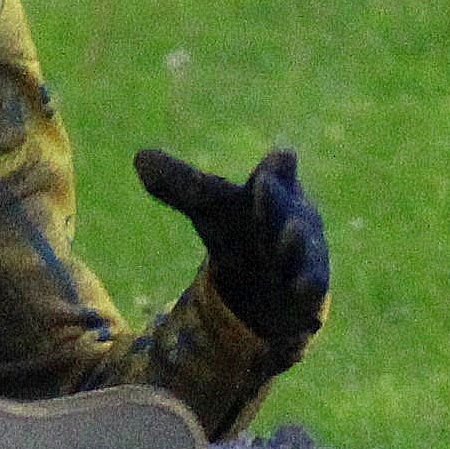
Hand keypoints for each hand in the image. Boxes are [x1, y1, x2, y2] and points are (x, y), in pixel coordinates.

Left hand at [133, 143, 328, 352]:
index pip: (274, 175)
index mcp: (272, 193)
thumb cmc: (242, 233)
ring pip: (299, 250)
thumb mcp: (211, 210)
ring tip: (292, 232)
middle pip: (281, 209)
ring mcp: (303, 256)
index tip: (280, 155)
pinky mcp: (306, 293)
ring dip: (294, 242)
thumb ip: (181, 186)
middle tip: (264, 182)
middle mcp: (292, 220)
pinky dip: (306, 287)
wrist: (270, 286)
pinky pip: (309, 290)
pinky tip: (302, 287)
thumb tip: (140, 157)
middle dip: (274, 199)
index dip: (276, 167)